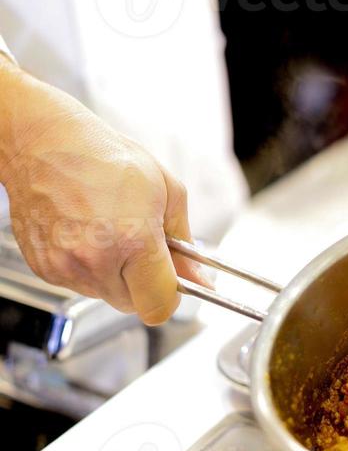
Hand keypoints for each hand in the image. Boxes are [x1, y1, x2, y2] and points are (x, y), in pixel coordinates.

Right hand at [0, 63, 206, 324]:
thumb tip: (199, 280)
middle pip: (133, 304)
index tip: (173, 281)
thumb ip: (185, 245)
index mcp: (132, 240)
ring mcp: (65, 267)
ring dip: (115, 275)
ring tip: (110, 232)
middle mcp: (96, 260)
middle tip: (141, 246)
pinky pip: (78, 284)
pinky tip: (87, 233)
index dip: (172, 296)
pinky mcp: (45, 269)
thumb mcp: (166, 191)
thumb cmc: (104, 157)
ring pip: (106, 295)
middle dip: (143, 282)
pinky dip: (88, 267)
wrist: (45, 144)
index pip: (160, 306)